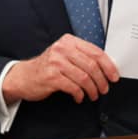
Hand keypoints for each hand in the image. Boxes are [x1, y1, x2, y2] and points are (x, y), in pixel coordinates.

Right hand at [2, 34, 119, 104]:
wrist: (23, 76)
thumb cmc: (47, 67)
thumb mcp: (63, 55)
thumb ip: (81, 57)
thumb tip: (106, 67)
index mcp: (68, 41)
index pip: (95, 51)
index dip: (108, 65)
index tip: (114, 76)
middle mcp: (62, 49)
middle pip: (91, 65)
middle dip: (102, 80)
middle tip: (104, 88)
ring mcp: (56, 62)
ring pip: (84, 77)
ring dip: (92, 89)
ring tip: (93, 95)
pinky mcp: (51, 77)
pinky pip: (73, 87)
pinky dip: (79, 94)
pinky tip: (79, 97)